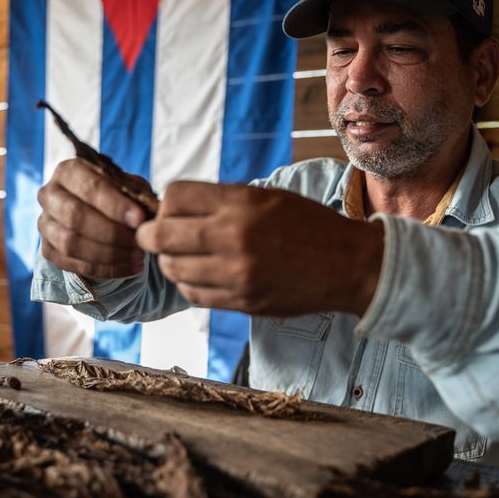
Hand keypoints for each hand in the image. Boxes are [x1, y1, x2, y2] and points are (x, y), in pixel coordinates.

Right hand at [37, 158, 148, 277]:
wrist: (95, 212)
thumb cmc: (114, 194)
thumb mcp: (125, 184)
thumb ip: (134, 192)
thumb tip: (147, 211)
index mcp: (69, 170)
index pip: (89, 187)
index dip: (115, 205)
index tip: (140, 219)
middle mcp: (50, 194)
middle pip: (75, 216)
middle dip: (112, 232)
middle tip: (140, 241)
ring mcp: (45, 223)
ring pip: (72, 243)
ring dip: (109, 254)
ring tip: (137, 256)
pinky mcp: (48, 249)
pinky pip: (74, 264)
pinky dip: (104, 269)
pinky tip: (128, 267)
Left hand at [136, 181, 383, 315]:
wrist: (348, 264)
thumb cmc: (307, 224)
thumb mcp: (266, 197)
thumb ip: (221, 201)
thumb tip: (174, 207)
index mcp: (241, 202)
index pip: (174, 197)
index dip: (165, 204)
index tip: (168, 212)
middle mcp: (234, 236)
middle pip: (162, 235)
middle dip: (150, 236)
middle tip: (153, 237)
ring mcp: (237, 273)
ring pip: (173, 269)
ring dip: (170, 262)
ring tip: (182, 258)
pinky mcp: (242, 301)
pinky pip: (193, 295)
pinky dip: (188, 285)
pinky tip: (199, 276)